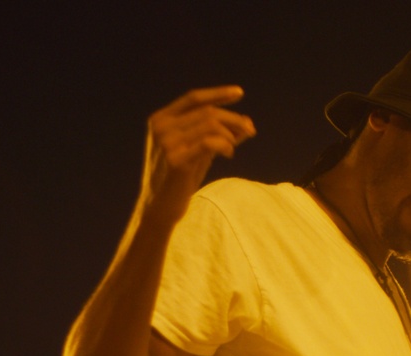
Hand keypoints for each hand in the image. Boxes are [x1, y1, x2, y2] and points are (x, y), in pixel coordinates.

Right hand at [139, 86, 255, 227]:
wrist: (162, 207)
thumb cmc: (180, 178)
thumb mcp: (199, 150)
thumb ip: (218, 135)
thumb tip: (247, 122)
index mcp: (160, 119)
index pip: (193, 98)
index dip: (217, 94)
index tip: (239, 93)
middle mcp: (161, 127)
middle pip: (207, 111)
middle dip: (233, 119)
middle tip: (250, 130)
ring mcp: (167, 143)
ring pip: (211, 125)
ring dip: (230, 134)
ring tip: (232, 148)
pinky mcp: (176, 160)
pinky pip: (210, 142)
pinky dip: (225, 144)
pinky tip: (229, 153)